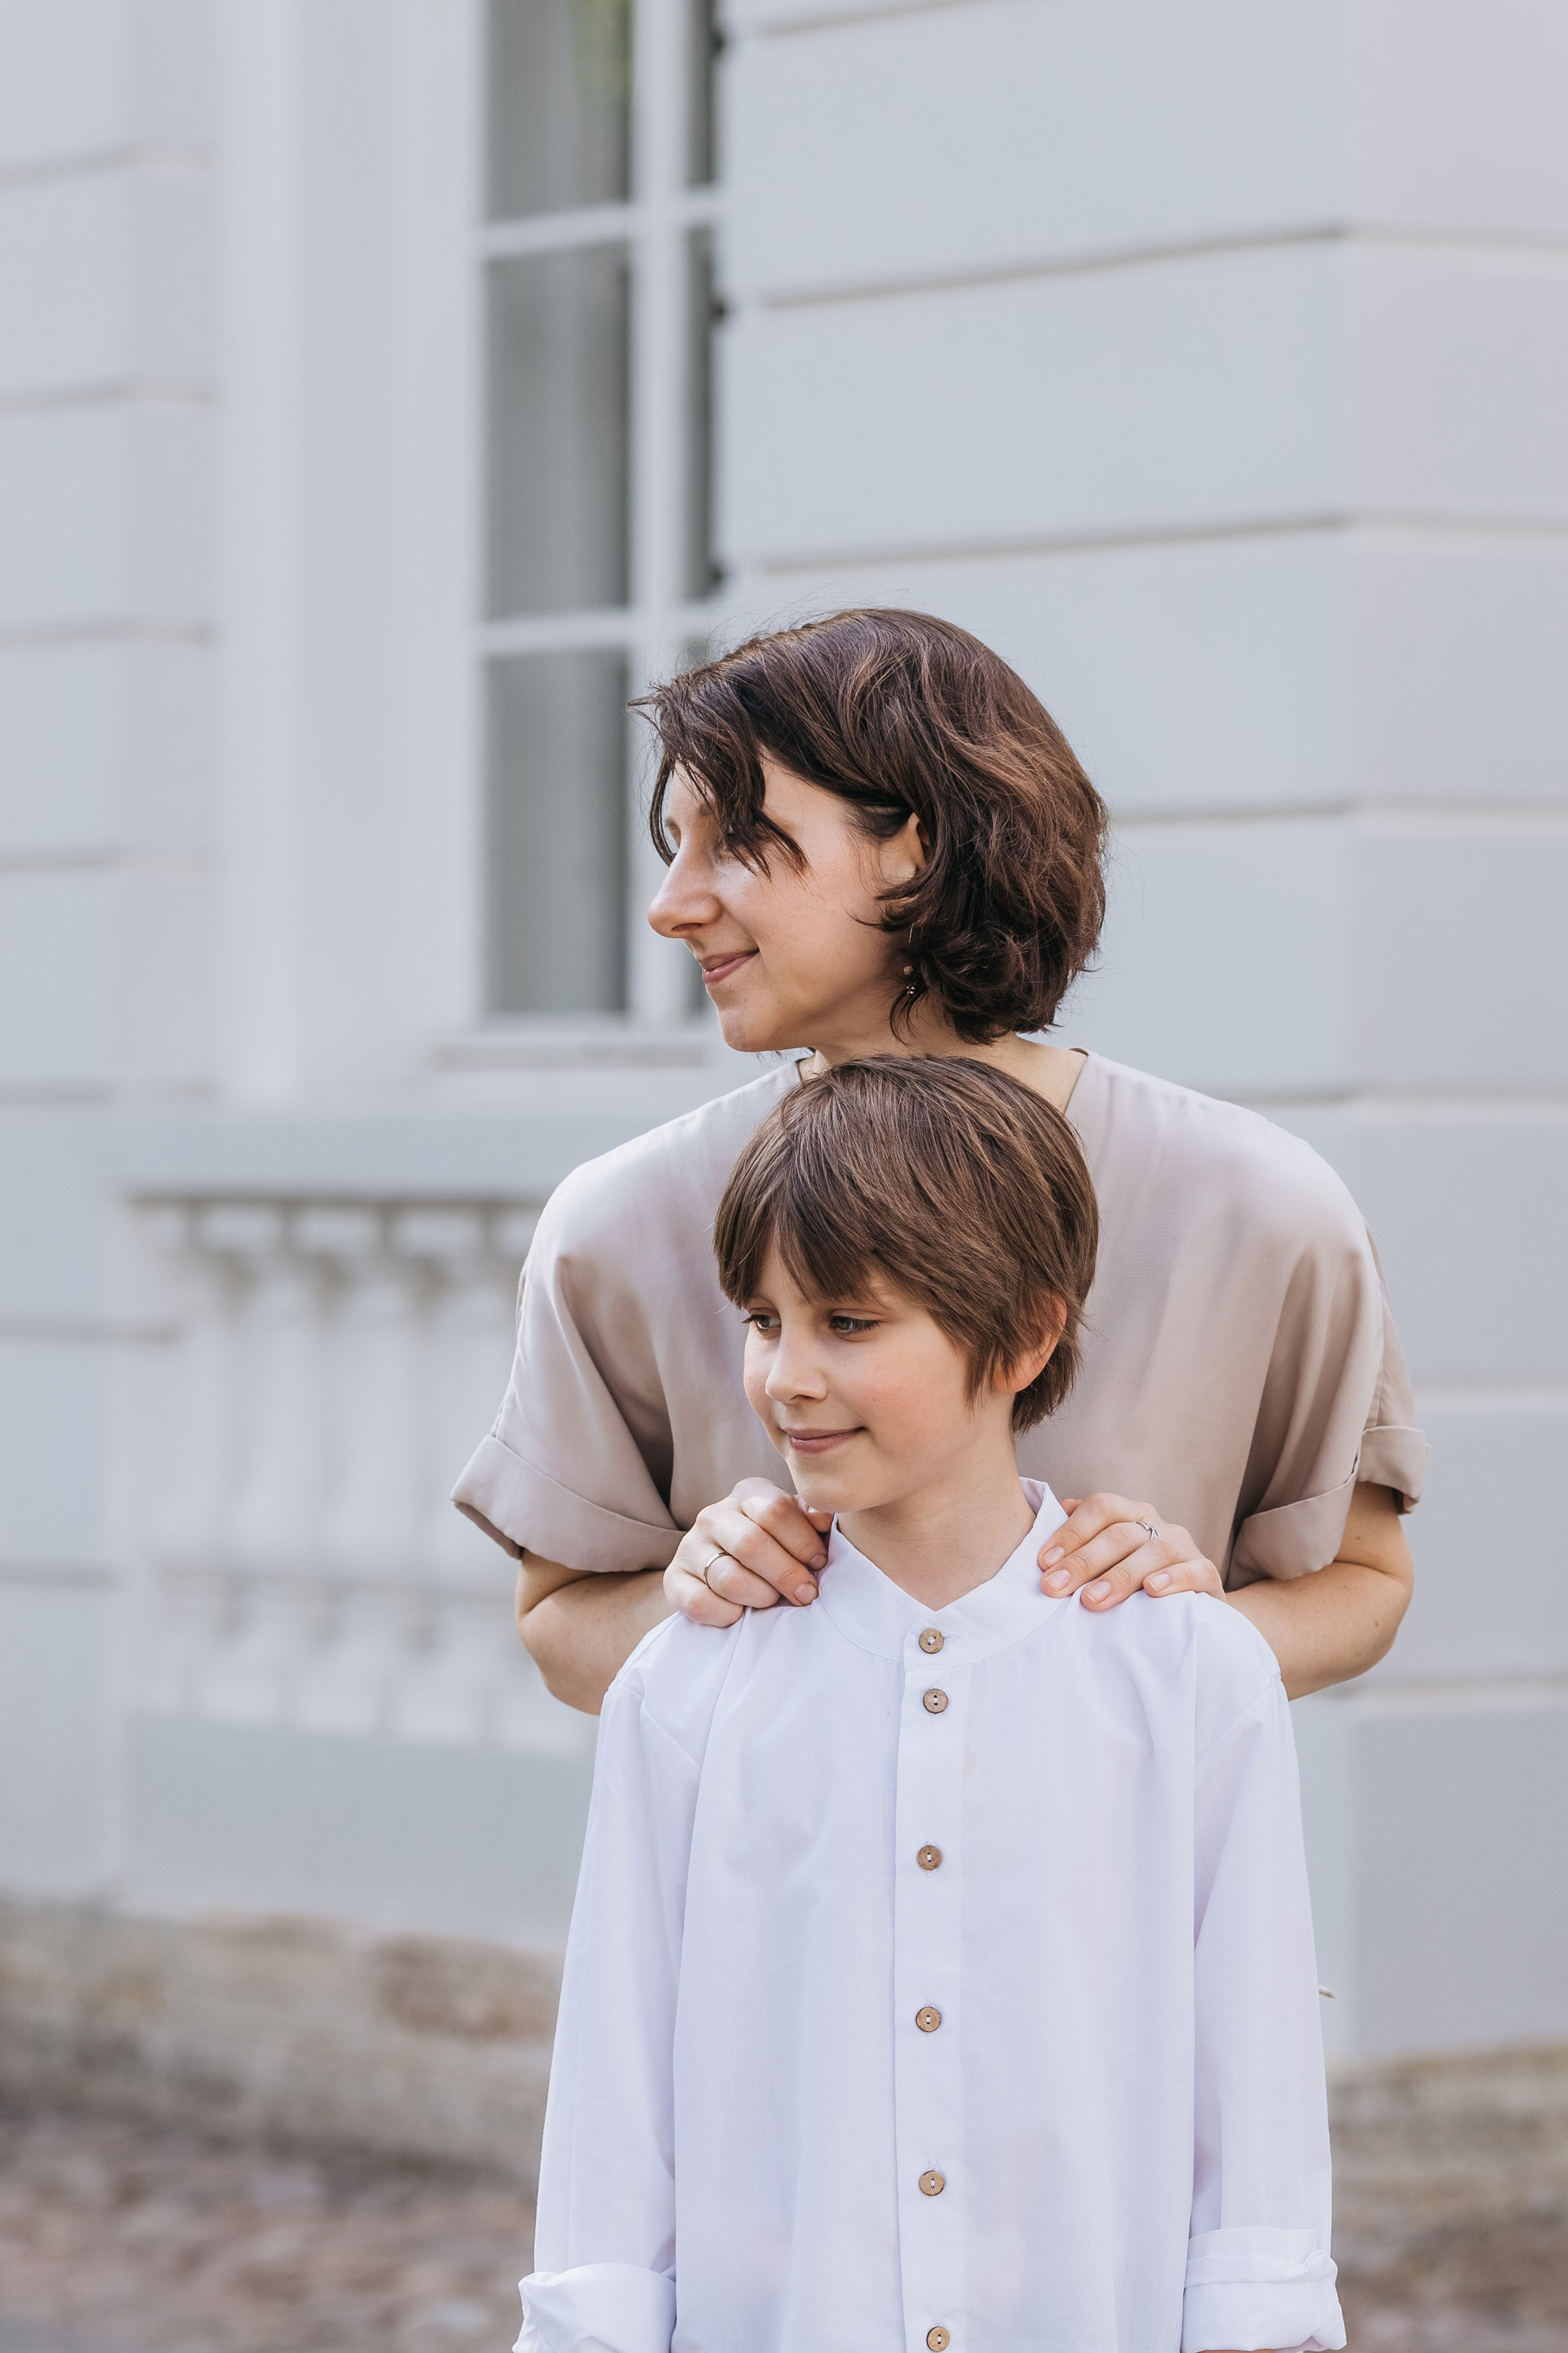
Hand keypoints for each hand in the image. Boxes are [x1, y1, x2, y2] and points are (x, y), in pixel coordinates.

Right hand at [666, 1479, 833, 1627]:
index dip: (803, 1541)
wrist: (725, 1573)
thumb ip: (810, 1519)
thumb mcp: (794, 1527)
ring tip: (773, 1600)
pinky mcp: (673, 1579)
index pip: (775, 1510)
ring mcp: (690, 1546)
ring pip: (729, 1578)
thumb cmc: (774, 1549)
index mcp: (747, 1495)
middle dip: (786, 1574)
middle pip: (751, 1544)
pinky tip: (741, 1613)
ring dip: (761, 1596)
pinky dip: (727, 1614)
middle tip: (806, 1593)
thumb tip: (824, 1518)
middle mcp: (714, 1515)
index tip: (819, 1562)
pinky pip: (700, 1603)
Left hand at [1039, 1493, 1222, 1610]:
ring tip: (1091, 1600)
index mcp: (1130, 1513)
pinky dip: (1173, 1579)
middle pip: (1120, 1533)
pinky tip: (1151, 1591)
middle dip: (1083, 1561)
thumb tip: (1041, 1526)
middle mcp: (1157, 1524)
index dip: (1070, 1532)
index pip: (1100, 1508)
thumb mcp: (1106, 1560)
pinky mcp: (1207, 1574)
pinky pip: (1195, 1570)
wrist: (1191, 1604)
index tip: (1043, 1563)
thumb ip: (1080, 1542)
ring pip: (1154, 1550)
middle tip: (1055, 1589)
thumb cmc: (1134, 1579)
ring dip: (1120, 1575)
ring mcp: (1185, 1547)